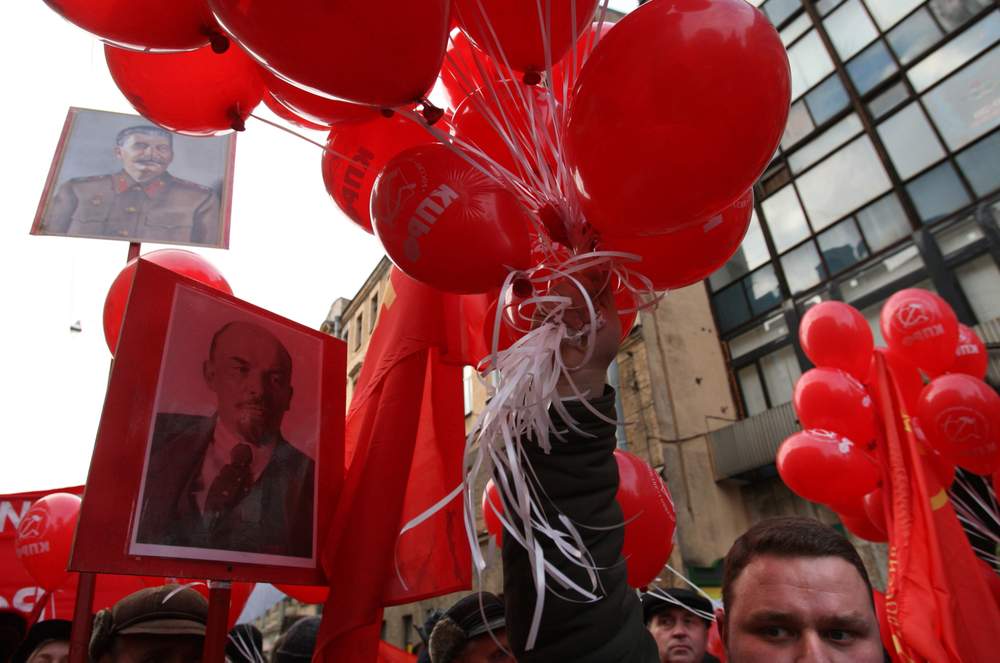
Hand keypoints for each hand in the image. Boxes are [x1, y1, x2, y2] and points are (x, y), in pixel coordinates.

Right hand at [549, 269, 620, 398]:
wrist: (585, 372)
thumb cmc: (600, 348)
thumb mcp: (610, 317)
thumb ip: (606, 293)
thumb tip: (604, 265)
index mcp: (587, 294)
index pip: (584, 271)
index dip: (590, 270)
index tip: (597, 277)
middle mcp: (569, 297)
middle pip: (571, 275)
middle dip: (583, 288)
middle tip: (590, 308)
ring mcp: (554, 306)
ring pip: (559, 286)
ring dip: (575, 302)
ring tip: (583, 323)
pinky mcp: (540, 316)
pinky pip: (548, 302)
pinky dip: (563, 311)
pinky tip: (573, 326)